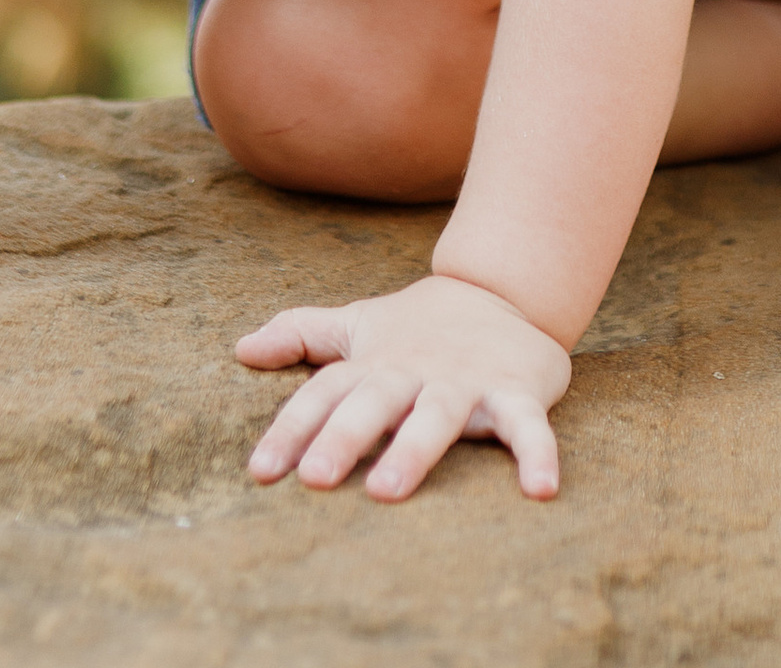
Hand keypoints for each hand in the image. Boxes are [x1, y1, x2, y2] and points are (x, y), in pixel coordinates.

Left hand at [236, 274, 570, 501]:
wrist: (502, 289)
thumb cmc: (417, 326)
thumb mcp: (357, 325)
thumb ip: (301, 335)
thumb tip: (240, 348)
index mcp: (374, 361)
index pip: (324, 392)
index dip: (291, 428)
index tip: (260, 471)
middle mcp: (415, 370)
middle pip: (374, 401)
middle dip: (344, 436)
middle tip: (314, 478)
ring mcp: (467, 380)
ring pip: (438, 415)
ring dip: (414, 449)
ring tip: (387, 490)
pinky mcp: (517, 391)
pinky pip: (528, 425)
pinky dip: (537, 454)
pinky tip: (540, 491)